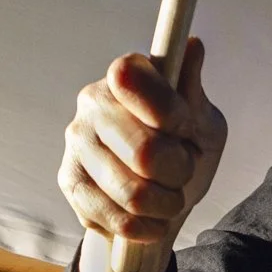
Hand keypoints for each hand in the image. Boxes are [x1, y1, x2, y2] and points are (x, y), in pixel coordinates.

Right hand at [58, 37, 226, 251]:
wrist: (161, 198)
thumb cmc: (185, 147)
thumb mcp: (203, 122)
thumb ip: (193, 92)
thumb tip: (193, 45)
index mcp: (125, 74)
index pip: (132, 78)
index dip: (168, 112)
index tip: (185, 128)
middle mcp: (92, 102)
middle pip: (143, 150)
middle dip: (178, 170)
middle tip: (184, 170)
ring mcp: (76, 142)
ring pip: (132, 191)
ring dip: (165, 203)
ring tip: (171, 197)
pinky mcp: (68, 181)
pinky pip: (112, 217)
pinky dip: (144, 226)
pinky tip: (154, 220)